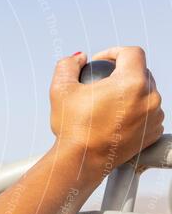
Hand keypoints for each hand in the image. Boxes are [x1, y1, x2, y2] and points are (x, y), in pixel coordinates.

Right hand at [49, 47, 162, 174]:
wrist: (82, 161)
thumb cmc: (72, 127)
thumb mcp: (60, 89)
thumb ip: (68, 65)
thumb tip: (80, 58)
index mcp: (132, 82)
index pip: (132, 52)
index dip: (114, 52)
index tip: (101, 61)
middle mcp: (150, 97)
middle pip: (141, 71)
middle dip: (121, 73)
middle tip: (100, 83)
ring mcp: (154, 116)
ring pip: (146, 92)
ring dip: (129, 93)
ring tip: (107, 103)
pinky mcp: (153, 132)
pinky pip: (148, 112)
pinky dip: (135, 111)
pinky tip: (115, 118)